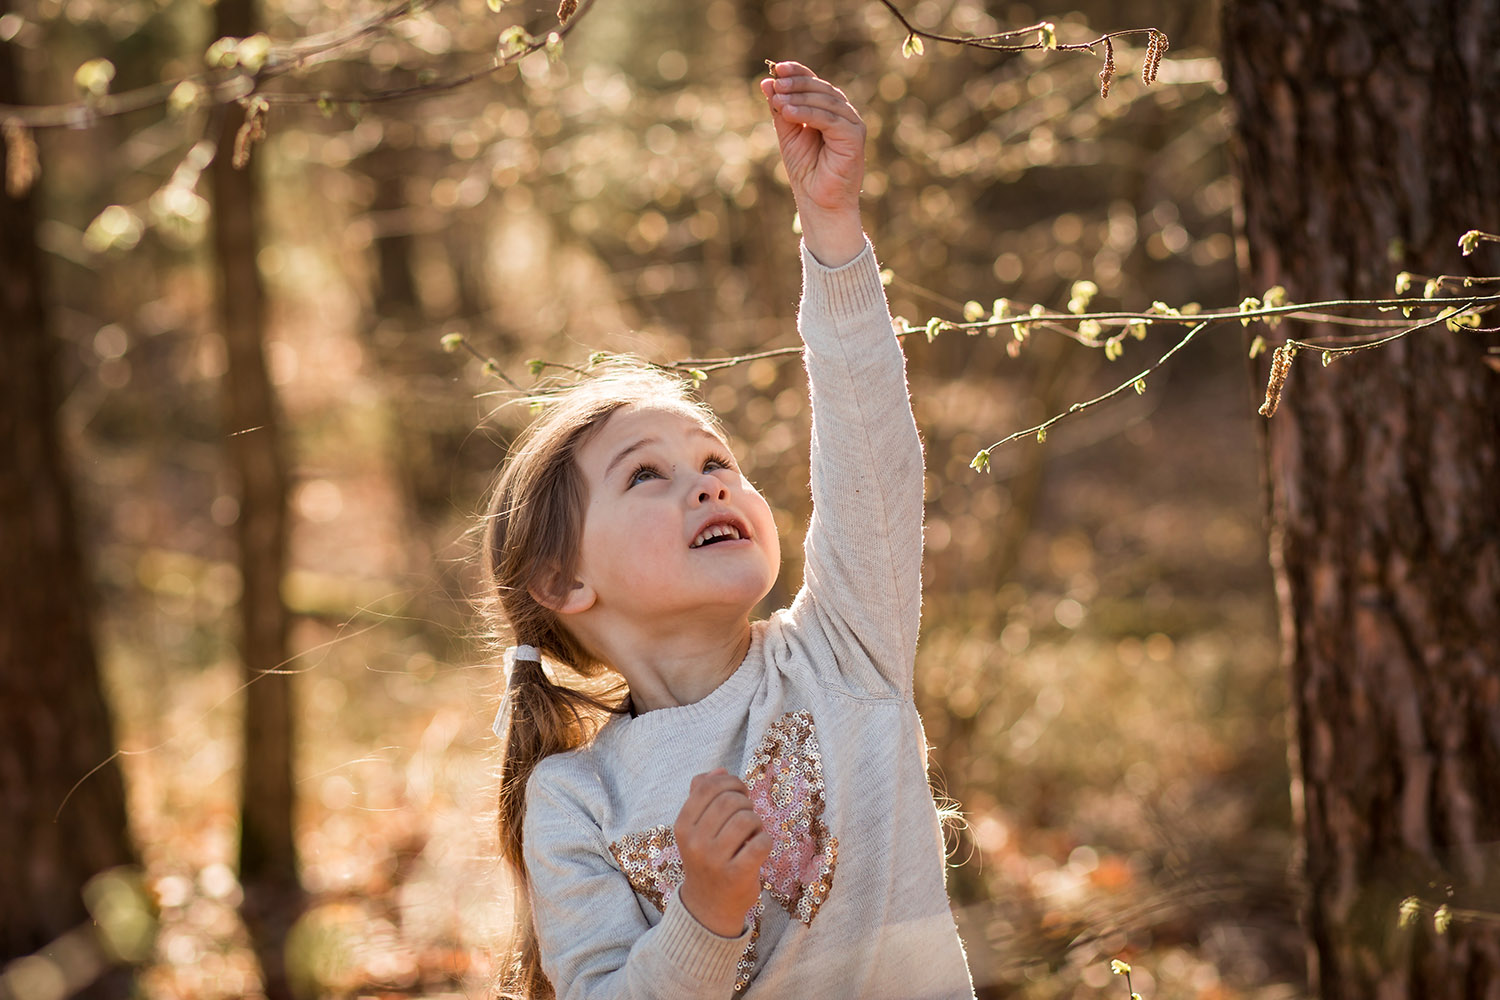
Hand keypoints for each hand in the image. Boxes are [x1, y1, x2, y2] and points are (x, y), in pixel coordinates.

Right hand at [673, 769, 770, 936]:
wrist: (708, 907)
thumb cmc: (706, 859)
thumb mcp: (695, 829)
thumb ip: (702, 797)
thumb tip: (719, 770)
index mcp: (683, 826)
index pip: (708, 787)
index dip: (730, 782)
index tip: (740, 791)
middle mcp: (695, 843)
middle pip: (729, 801)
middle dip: (745, 801)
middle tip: (748, 814)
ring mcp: (715, 860)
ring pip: (747, 819)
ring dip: (756, 822)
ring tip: (752, 833)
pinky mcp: (737, 875)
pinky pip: (761, 843)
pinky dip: (765, 840)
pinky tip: (758, 847)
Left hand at [760, 61, 866, 266]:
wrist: (819, 203)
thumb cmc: (806, 172)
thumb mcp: (788, 135)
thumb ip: (780, 110)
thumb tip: (767, 82)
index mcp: (830, 111)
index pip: (815, 83)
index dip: (798, 72)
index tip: (777, 68)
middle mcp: (844, 114)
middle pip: (822, 89)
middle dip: (797, 84)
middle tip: (776, 83)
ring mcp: (852, 125)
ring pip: (826, 101)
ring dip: (799, 98)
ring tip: (777, 100)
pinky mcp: (854, 137)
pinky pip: (830, 119)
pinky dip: (807, 113)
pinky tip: (787, 112)